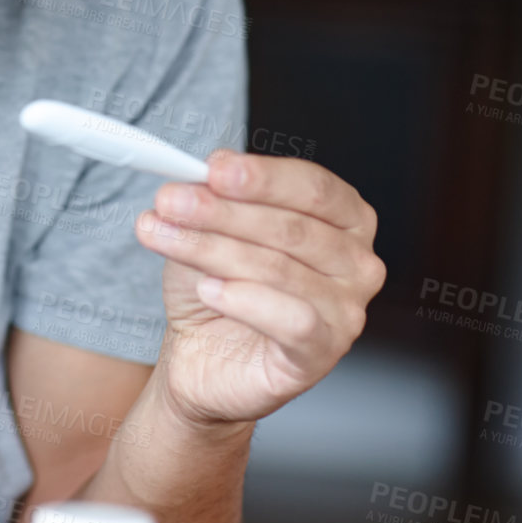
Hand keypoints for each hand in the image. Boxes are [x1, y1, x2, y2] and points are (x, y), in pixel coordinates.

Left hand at [135, 151, 385, 428]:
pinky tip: (209, 288)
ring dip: (212, 249)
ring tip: (165, 236)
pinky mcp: (322, 354)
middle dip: (223, 211)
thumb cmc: (219, 284)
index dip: (263, 176)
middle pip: (292, 227)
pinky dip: (243, 299)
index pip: (313, 187)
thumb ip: (213, 200)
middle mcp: (356, 263)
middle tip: (171, 201)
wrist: (202, 352)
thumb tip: (197, 178)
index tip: (213, 169)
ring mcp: (346, 311)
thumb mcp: (210, 229)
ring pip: (279, 269)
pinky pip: (291, 321)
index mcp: (345, 218)